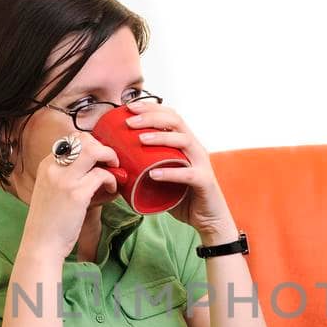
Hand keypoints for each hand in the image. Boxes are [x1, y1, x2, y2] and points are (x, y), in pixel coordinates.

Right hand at [24, 137, 120, 257]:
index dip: (91, 144)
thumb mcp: (50, 190)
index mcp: (46, 165)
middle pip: (83, 139)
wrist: (41, 244)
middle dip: (102, 147)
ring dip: (110, 157)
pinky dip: (112, 179)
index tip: (100, 158)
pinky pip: (102, 174)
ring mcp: (65, 180)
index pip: (71, 139)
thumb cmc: (49, 222)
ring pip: (94, 151)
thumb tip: (93, 168)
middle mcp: (54, 168)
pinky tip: (112, 189)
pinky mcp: (77, 194)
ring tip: (115, 171)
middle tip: (110, 161)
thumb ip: (65, 176)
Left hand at [121, 101, 236, 241]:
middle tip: (129, 122)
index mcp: (185, 143)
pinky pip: (187, 174)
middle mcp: (195, 148)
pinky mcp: (205, 181)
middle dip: (151, 117)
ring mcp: (202, 164)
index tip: (128, 107)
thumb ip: (147, 167)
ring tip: (140, 140)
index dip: (150, 108)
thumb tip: (118, 163)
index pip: (170, 116)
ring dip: (161, 137)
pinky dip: (170, 173)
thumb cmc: (183, 197)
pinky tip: (153, 174)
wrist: (209, 219)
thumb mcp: (163, 177)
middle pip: (176, 121)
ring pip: (183, 141)